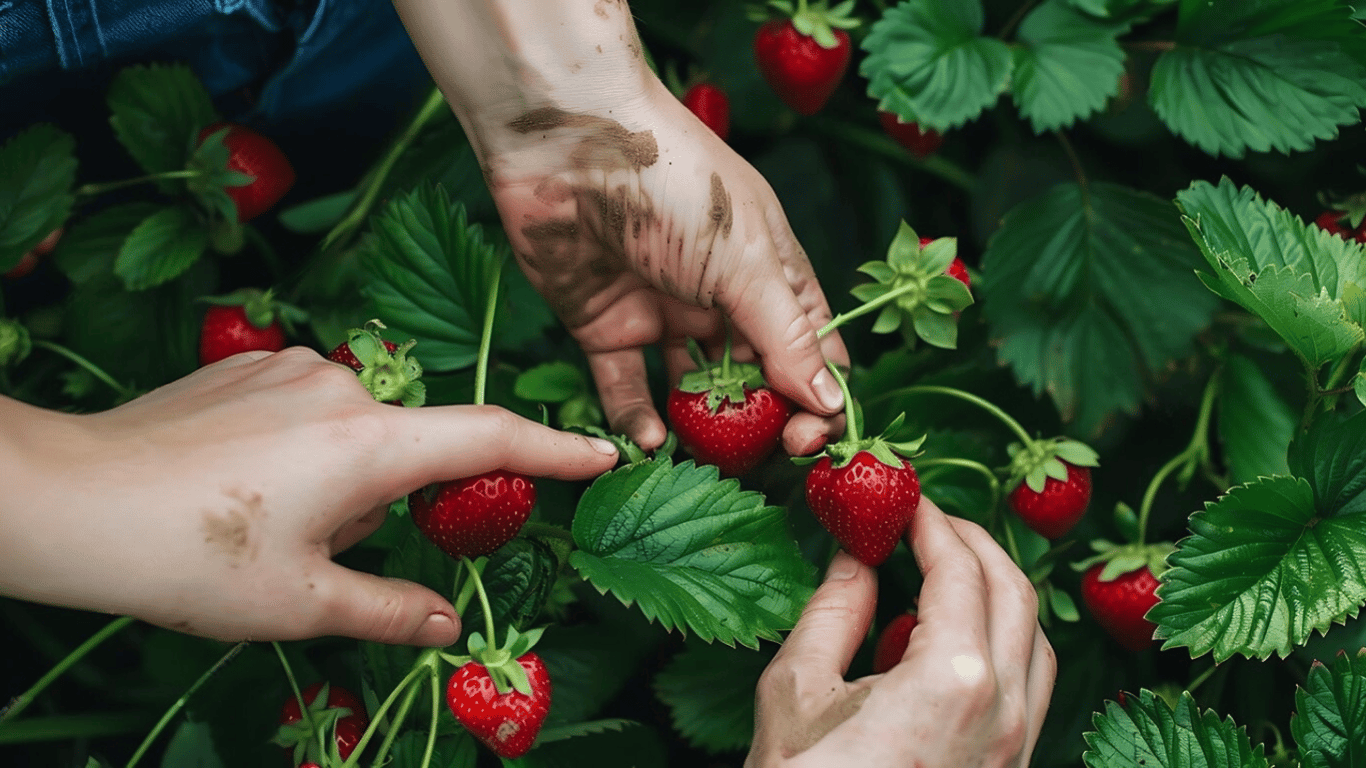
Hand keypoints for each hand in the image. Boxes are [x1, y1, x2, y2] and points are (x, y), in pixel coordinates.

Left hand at [0, 348, 618, 644]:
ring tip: (264, 520)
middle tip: (316, 549)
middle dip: (387, 500)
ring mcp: (294, 367)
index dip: (555, 448)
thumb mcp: (301, 603)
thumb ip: (390, 609)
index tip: (603, 452)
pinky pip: (307, 406)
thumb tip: (447, 626)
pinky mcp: (251, 363)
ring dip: (338, 477)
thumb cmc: (192, 560)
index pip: (490, 437)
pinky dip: (299, 448)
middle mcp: (344, 387)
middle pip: (408, 446)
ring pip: (353, 429)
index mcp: (371, 445)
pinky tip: (239, 484)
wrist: (69, 498)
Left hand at [485, 81, 849, 455]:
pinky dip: (638, 419)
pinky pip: (626, 387)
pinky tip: (649, 440)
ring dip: (699, 428)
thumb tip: (833, 404)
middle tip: (753, 458)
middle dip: (758, 423)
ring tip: (701, 457)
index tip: (808, 442)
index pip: (812, 351)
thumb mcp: (746, 264)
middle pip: (753, 379)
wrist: (569, 144)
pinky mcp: (605, 326)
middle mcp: (722, 298)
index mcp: (771, 273)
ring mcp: (664, 313)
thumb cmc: (677, 184)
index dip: (819, 399)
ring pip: (690, 391)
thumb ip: (787, 339)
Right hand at [747, 498, 1056, 766]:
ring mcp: (1017, 748)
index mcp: (955, 680)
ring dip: (999, 589)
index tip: (901, 494)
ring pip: (1037, 640)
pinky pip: (1030, 687)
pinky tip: (949, 641)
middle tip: (929, 517)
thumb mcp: (797, 691)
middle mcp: (1006, 710)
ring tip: (946, 567)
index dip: (929, 520)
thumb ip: (833, 609)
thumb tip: (855, 552)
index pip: (958, 567)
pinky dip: (1003, 642)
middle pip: (1017, 592)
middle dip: (974, 541)